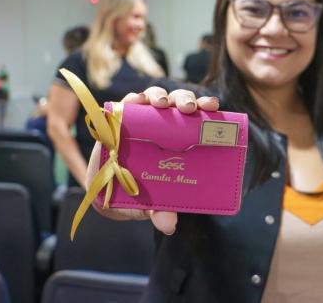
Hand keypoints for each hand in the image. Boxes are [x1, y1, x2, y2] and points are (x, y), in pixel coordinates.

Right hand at [85, 87, 219, 234]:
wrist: (108, 193)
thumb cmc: (141, 194)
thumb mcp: (153, 204)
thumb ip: (162, 211)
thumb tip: (168, 226)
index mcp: (182, 138)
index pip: (199, 117)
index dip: (207, 107)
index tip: (214, 107)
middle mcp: (166, 123)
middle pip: (180, 102)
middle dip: (186, 100)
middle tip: (189, 109)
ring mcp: (143, 118)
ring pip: (155, 97)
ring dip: (159, 96)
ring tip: (161, 104)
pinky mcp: (121, 119)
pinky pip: (128, 103)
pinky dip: (132, 99)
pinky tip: (135, 101)